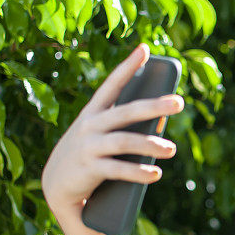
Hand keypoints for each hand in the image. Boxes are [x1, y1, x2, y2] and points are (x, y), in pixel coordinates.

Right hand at [41, 44, 183, 212]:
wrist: (55, 186)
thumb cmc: (88, 155)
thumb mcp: (101, 135)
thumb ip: (125, 126)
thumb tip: (162, 121)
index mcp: (93, 113)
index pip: (112, 85)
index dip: (128, 66)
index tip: (144, 48)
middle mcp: (90, 125)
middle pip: (126, 112)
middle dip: (154, 106)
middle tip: (179, 102)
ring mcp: (89, 147)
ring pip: (124, 141)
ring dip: (150, 145)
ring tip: (171, 149)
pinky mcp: (89, 169)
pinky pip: (118, 169)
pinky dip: (138, 172)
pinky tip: (155, 173)